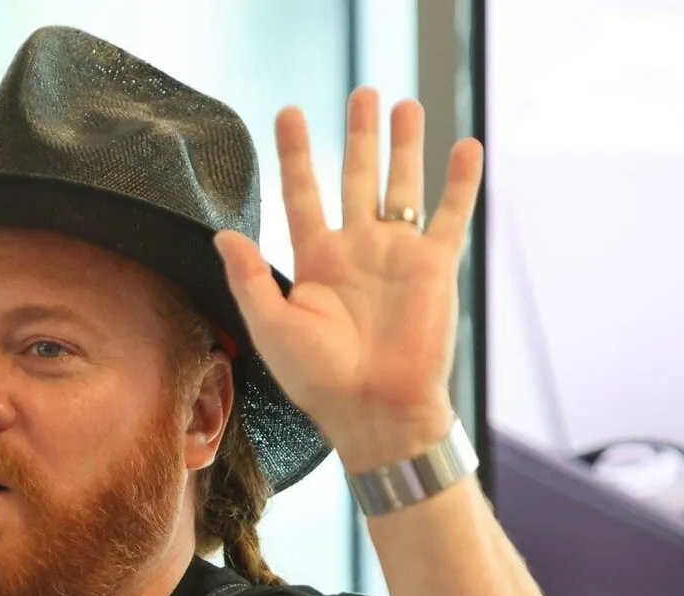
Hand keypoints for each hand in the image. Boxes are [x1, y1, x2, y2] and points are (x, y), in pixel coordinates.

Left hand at [214, 88, 484, 470]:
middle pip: (356, 177)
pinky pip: (451, 215)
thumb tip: (222, 234)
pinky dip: (459, 181)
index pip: (302, 193)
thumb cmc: (317, 380)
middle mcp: (356, 251)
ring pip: (402, 186)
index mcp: (315, 262)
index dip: (295, 153)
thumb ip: (249, 278)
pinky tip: (466, 145)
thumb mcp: (270, 326)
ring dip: (405, 146)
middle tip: (362, 92)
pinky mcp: (434, 267)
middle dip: (359, 136)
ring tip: (405, 103)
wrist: (373, 410)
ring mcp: (397, 255)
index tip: (287, 112)